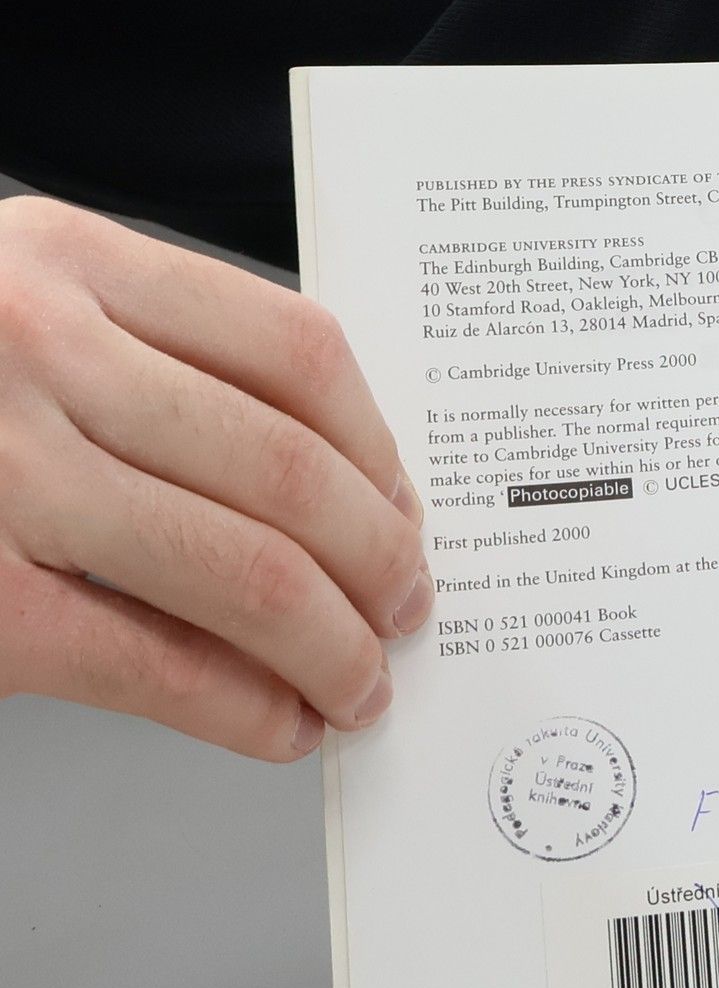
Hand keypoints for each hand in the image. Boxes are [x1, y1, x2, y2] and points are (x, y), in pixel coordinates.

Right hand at [0, 196, 431, 760]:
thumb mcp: (16, 314)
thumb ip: (148, 365)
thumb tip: (333, 499)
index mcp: (66, 261)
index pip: (300, 353)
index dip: (382, 453)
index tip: (410, 512)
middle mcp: (36, 349)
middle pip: (293, 473)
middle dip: (381, 567)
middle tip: (405, 614)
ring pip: (246, 571)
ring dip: (333, 649)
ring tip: (358, 684)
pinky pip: (151, 663)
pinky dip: (241, 709)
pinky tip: (278, 726)